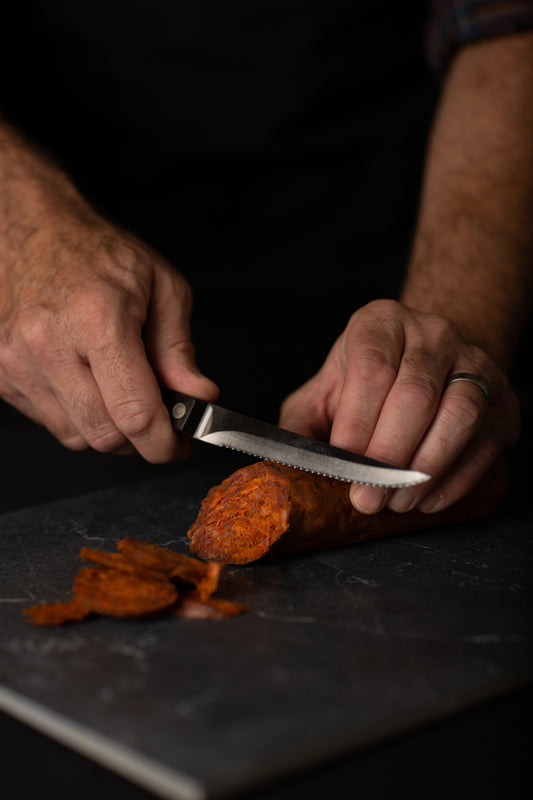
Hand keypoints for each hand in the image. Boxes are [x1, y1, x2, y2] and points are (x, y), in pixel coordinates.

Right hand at [0, 205, 217, 460]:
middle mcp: (50, 343)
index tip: (178, 444)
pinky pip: (50, 422)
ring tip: (122, 392)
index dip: (163, 442)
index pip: (134, 412)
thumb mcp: (162, 288)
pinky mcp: (3, 373)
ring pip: (76, 436)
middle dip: (140, 440)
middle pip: (105, 435)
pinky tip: (88, 382)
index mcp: (97, 319)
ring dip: (109, 429)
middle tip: (161, 421)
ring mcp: (19, 361)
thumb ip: (179, 350)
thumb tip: (198, 398)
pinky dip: (78, 416)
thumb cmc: (99, 254)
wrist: (34, 233)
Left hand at [279, 299, 519, 513]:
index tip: (343, 464)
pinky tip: (428, 500)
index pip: (372, 368)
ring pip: (459, 416)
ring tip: (397, 503)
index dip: (358, 422)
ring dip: (425, 469)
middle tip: (366, 499)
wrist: (427, 360)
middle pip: (416, 395)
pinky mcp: (502, 399)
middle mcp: (432, 334)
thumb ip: (302, 423)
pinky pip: (485, 441)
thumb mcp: (326, 389)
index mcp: (381, 323)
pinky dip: (457, 478)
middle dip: (388, 456)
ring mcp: (474, 363)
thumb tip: (280, 467)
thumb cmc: (369, 379)